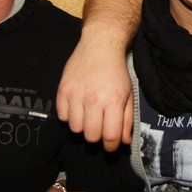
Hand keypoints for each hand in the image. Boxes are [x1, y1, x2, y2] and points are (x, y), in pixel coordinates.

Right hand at [56, 31, 133, 151]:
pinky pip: (62, 116)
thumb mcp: (129, 94)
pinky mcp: (63, 89)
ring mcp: (76, 94)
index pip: (109, 137)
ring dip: (82, 126)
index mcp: (113, 101)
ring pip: (75, 129)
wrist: (101, 45)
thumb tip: (123, 141)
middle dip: (97, 137)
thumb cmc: (116, 71)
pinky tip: (78, 107)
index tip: (111, 145)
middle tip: (100, 127)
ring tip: (88, 115)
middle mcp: (94, 99)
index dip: (111, 146)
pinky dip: (69, 116)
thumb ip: (127, 120)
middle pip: (90, 137)